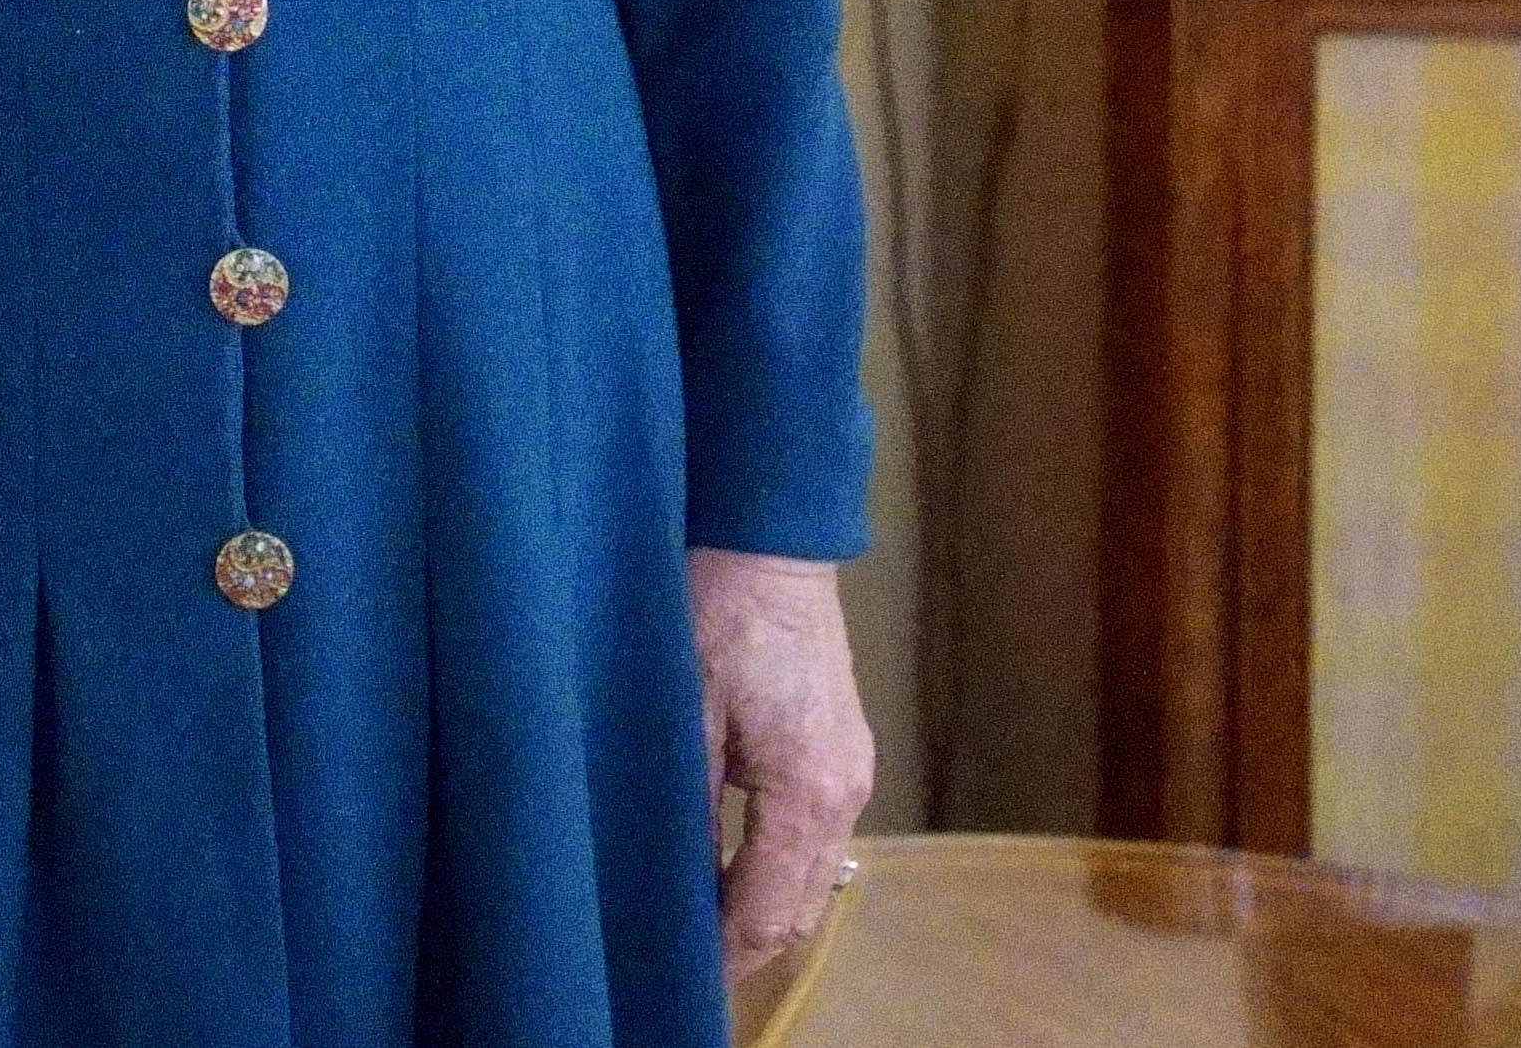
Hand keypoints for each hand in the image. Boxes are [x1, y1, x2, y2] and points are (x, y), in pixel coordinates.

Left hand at [693, 546, 874, 971]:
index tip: (683, 978)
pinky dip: (778, 866)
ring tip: (703, 930)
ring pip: (812, 875)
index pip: (770, 908)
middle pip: (802, 904)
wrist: (768, 541)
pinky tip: (733, 870)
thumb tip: (670, 879)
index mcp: (807, 792)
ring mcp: (850, 771)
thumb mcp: (680, 712)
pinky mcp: (840, 750)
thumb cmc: (715, 611)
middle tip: (688, 967)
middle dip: (748, 942)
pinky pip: (815, 837)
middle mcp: (844, 793)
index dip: (726, 952)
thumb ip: (683, 803)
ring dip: (764, 906)